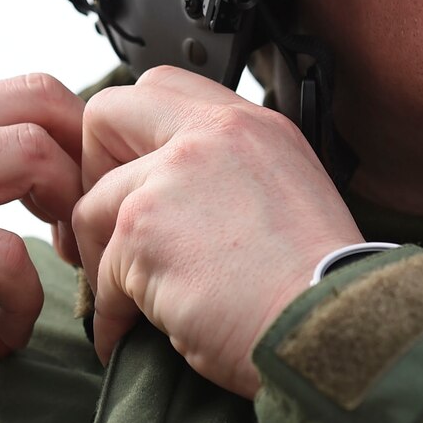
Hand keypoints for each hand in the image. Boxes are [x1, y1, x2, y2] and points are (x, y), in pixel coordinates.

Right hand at [0, 72, 83, 356]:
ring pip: (31, 153)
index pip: (17, 98)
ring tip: (58, 267)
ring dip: (68, 211)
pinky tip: (6, 330)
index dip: (66, 146)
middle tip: (83, 226)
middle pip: (45, 98)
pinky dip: (20, 296)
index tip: (70, 211)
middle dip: (86, 159)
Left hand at [73, 66, 362, 395]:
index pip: (159, 87)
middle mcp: (210, 137)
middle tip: (110, 228)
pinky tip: (132, 336)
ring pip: (92, 208)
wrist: (330, 333)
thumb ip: (229, 173)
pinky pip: (102, 275)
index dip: (131, 135)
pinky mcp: (144, 233)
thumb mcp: (289, 195)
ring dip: (103, 262)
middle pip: (105, 116)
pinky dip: (112, 314)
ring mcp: (171, 180)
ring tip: (131, 302)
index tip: (135, 180)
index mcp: (250, 126)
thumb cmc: (316, 287)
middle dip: (92, 172)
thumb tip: (176, 196)